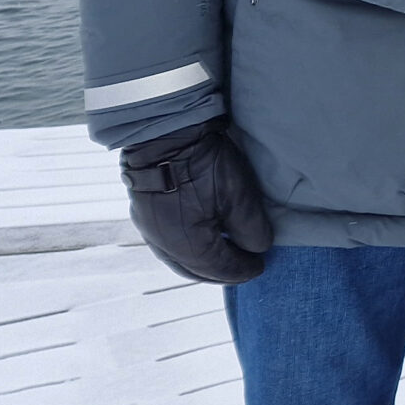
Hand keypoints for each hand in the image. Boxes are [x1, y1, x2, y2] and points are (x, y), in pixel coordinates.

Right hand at [121, 121, 273, 283]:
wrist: (163, 133)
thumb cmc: (203, 165)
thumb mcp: (239, 197)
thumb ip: (251, 230)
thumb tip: (256, 248)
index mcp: (187, 246)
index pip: (220, 269)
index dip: (243, 270)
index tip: (260, 266)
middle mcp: (163, 245)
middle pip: (196, 270)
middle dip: (221, 272)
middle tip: (243, 267)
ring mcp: (149, 230)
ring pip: (179, 259)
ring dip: (202, 262)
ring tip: (224, 256)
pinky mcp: (144, 214)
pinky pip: (168, 244)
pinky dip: (187, 249)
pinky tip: (199, 240)